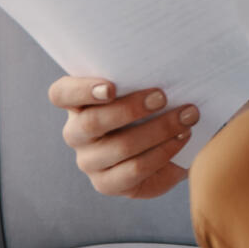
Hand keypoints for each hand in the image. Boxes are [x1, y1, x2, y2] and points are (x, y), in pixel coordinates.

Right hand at [48, 75, 199, 198]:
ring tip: (187, 117)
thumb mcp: (144, 87)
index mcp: (77, 103)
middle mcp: (76, 134)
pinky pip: (134, 170)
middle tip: (162, 96)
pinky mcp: (108, 184)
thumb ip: (142, 77)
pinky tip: (181, 139)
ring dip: (157, 130)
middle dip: (130, 109)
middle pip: (91, 122)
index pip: (61, 94)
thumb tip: (167, 63)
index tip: (110, 87)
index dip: (81, 90)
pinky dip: (163, 153)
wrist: (169, 143)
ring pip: (118, 147)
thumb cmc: (152, 105)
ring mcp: (89, 162)